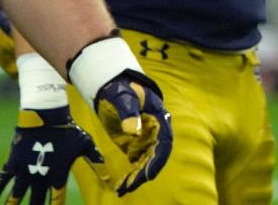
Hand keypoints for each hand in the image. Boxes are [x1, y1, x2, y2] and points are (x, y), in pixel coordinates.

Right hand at [0, 106, 109, 203]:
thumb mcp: (86, 145)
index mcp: (58, 175)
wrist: (48, 116)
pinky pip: (1, 180)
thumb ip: (97, 162)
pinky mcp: (13, 163)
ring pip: (16, 196)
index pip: (56, 198)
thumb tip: (111, 179)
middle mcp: (40, 177)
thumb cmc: (69, 130)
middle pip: (35, 201)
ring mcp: (25, 172)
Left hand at [94, 70, 172, 195]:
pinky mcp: (134, 144)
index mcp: (159, 117)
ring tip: (123, 189)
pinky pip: (137, 162)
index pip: (164, 141)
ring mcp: (145, 138)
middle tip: (131, 185)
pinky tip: (121, 185)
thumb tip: (133, 130)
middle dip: (146, 171)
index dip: (159, 158)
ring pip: (146, 161)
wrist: (113, 87)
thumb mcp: (123, 96)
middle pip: (156, 155)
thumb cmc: (120, 88)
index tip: (149, 172)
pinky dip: (131, 174)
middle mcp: (156, 130)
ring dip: (137, 176)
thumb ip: (128, 111)